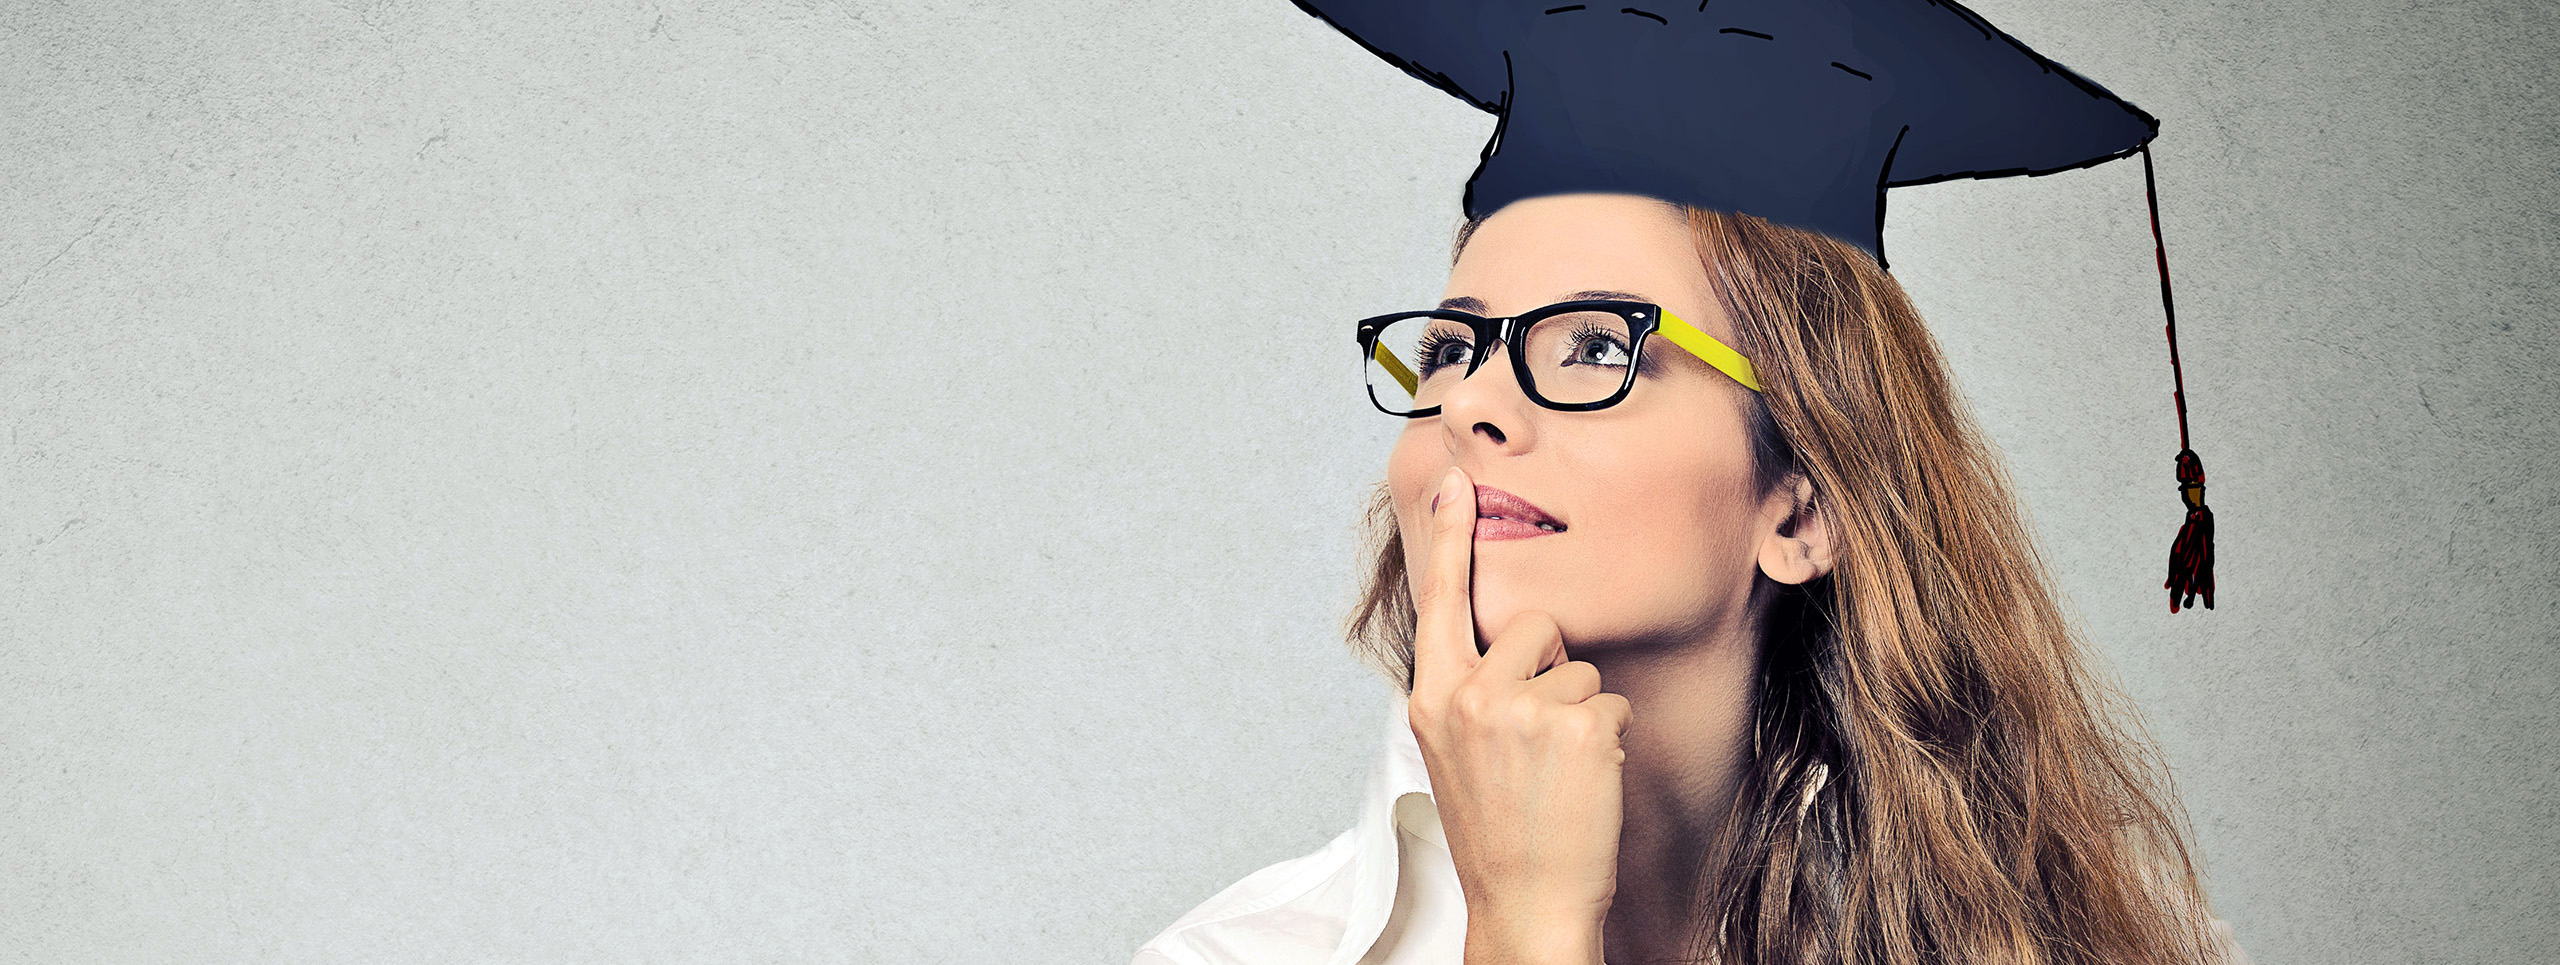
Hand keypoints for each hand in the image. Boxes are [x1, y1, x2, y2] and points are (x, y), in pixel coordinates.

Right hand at [1407, 466, 1631, 964]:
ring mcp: (1522, 710)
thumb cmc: (1498, 831)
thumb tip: (1502, 640)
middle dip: (1552, 667)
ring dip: (1583, 712)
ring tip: (1559, 771)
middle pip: (1535, 625)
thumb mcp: (1454, 751)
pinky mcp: (1575, 727)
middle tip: (1537, 738)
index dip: (1451, 536)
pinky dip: (1609, 739)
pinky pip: (1612, 702)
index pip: (1441, 602)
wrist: (1527, 903)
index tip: (1454, 479)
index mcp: (1432, 698)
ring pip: (1581, 667)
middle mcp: (1469, 696)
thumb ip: (1468, 690)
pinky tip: (1585, 782)